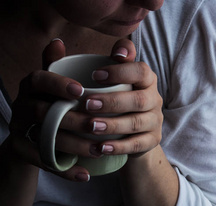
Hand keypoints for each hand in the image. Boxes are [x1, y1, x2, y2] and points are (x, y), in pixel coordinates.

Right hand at [8, 39, 91, 180]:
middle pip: (43, 112)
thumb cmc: (53, 107)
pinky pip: (43, 163)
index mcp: (32, 87)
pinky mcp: (22, 152)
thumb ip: (62, 67)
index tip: (80, 90)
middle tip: (100, 127)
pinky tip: (85, 175)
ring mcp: (19, 130)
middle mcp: (22, 106)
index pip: (38, 79)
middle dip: (73, 120)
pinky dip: (65, 171)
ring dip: (74, 146)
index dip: (57, 83)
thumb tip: (59, 41)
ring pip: (45, 138)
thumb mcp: (55, 87)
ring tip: (99, 151)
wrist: (31, 141)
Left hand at [87, 39, 162, 158]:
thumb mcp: (105, 82)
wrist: (131, 134)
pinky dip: (119, 146)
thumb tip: (57, 44)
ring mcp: (154, 121)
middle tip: (86, 104)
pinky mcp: (152, 140)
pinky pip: (138, 144)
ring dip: (113, 125)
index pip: (141, 71)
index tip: (95, 75)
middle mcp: (154, 98)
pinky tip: (102, 147)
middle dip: (113, 101)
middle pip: (140, 99)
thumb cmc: (112, 101)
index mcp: (146, 79)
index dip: (121, 72)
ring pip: (138, 123)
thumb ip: (84, 63)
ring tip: (91, 127)